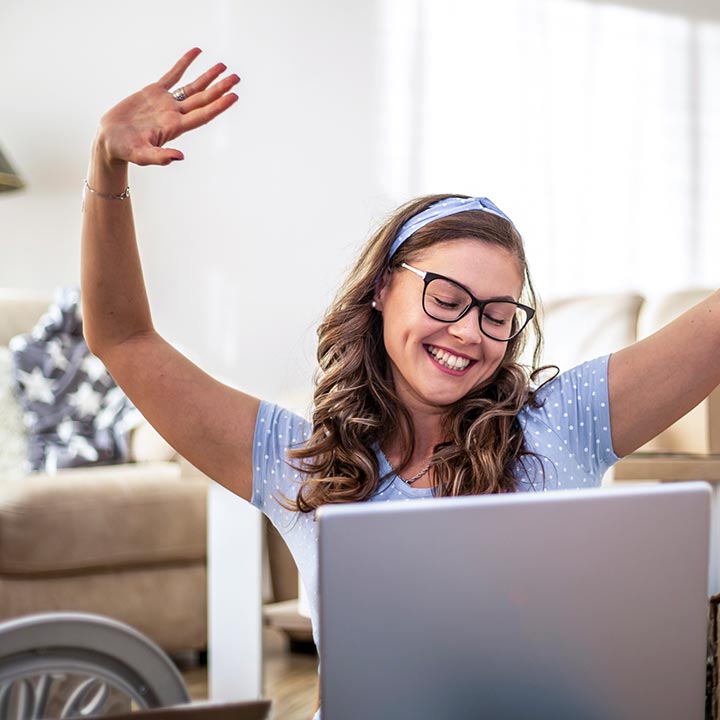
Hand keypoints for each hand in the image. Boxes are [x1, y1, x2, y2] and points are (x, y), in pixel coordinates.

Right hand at [95, 48, 239, 167]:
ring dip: (208, 77)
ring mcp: (166, 102)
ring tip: (223, 66)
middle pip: (203, 99)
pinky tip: (196, 52)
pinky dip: (184, 64)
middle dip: (220, 88)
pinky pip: (173, 75)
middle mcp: (175, 114)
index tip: (233, 96)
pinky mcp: (154, 92)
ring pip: (192, 87)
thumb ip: (160, 157)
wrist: (110, 141)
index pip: (203, 115)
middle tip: (236, 78)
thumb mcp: (142, 156)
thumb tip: (180, 157)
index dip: (219, 106)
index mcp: (175, 128)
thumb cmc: (126, 151)